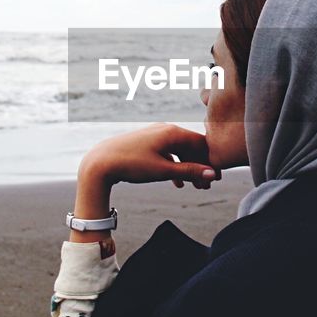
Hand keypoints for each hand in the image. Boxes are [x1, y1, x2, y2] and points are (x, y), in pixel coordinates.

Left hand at [80, 123, 217, 190]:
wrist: (100, 162)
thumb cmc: (132, 164)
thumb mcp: (163, 170)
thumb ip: (189, 171)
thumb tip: (212, 173)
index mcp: (173, 132)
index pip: (201, 144)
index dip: (211, 161)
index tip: (217, 178)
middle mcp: (165, 129)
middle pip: (192, 147)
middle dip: (200, 167)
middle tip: (207, 186)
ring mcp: (155, 135)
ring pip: (180, 151)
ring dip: (188, 168)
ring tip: (195, 186)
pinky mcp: (146, 143)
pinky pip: (168, 153)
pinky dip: (175, 166)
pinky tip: (177, 183)